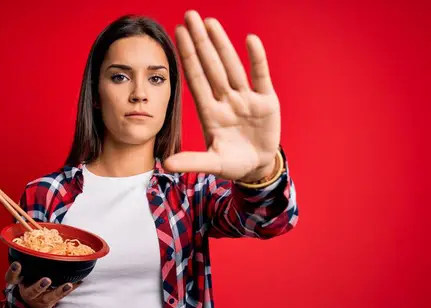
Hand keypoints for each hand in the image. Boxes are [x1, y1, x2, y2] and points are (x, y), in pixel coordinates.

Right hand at [5, 262, 81, 307]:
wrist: (33, 302)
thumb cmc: (28, 280)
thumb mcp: (23, 271)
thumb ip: (27, 258)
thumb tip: (38, 234)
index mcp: (20, 282)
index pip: (12, 278)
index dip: (13, 271)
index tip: (17, 264)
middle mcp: (29, 292)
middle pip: (32, 291)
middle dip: (39, 286)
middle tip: (47, 280)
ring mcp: (41, 298)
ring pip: (50, 297)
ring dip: (59, 291)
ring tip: (68, 285)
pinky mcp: (52, 301)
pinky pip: (62, 296)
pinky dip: (71, 288)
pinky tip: (78, 282)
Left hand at [164, 10, 281, 181]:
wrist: (257, 168)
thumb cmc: (232, 164)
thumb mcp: (212, 163)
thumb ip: (191, 161)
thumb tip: (164, 165)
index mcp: (210, 112)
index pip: (196, 78)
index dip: (188, 56)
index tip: (178, 34)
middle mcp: (226, 100)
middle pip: (211, 66)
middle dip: (200, 41)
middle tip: (190, 16)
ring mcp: (246, 99)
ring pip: (232, 66)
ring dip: (222, 45)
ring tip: (210, 22)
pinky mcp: (267, 102)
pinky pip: (261, 77)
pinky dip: (257, 60)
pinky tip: (250, 40)